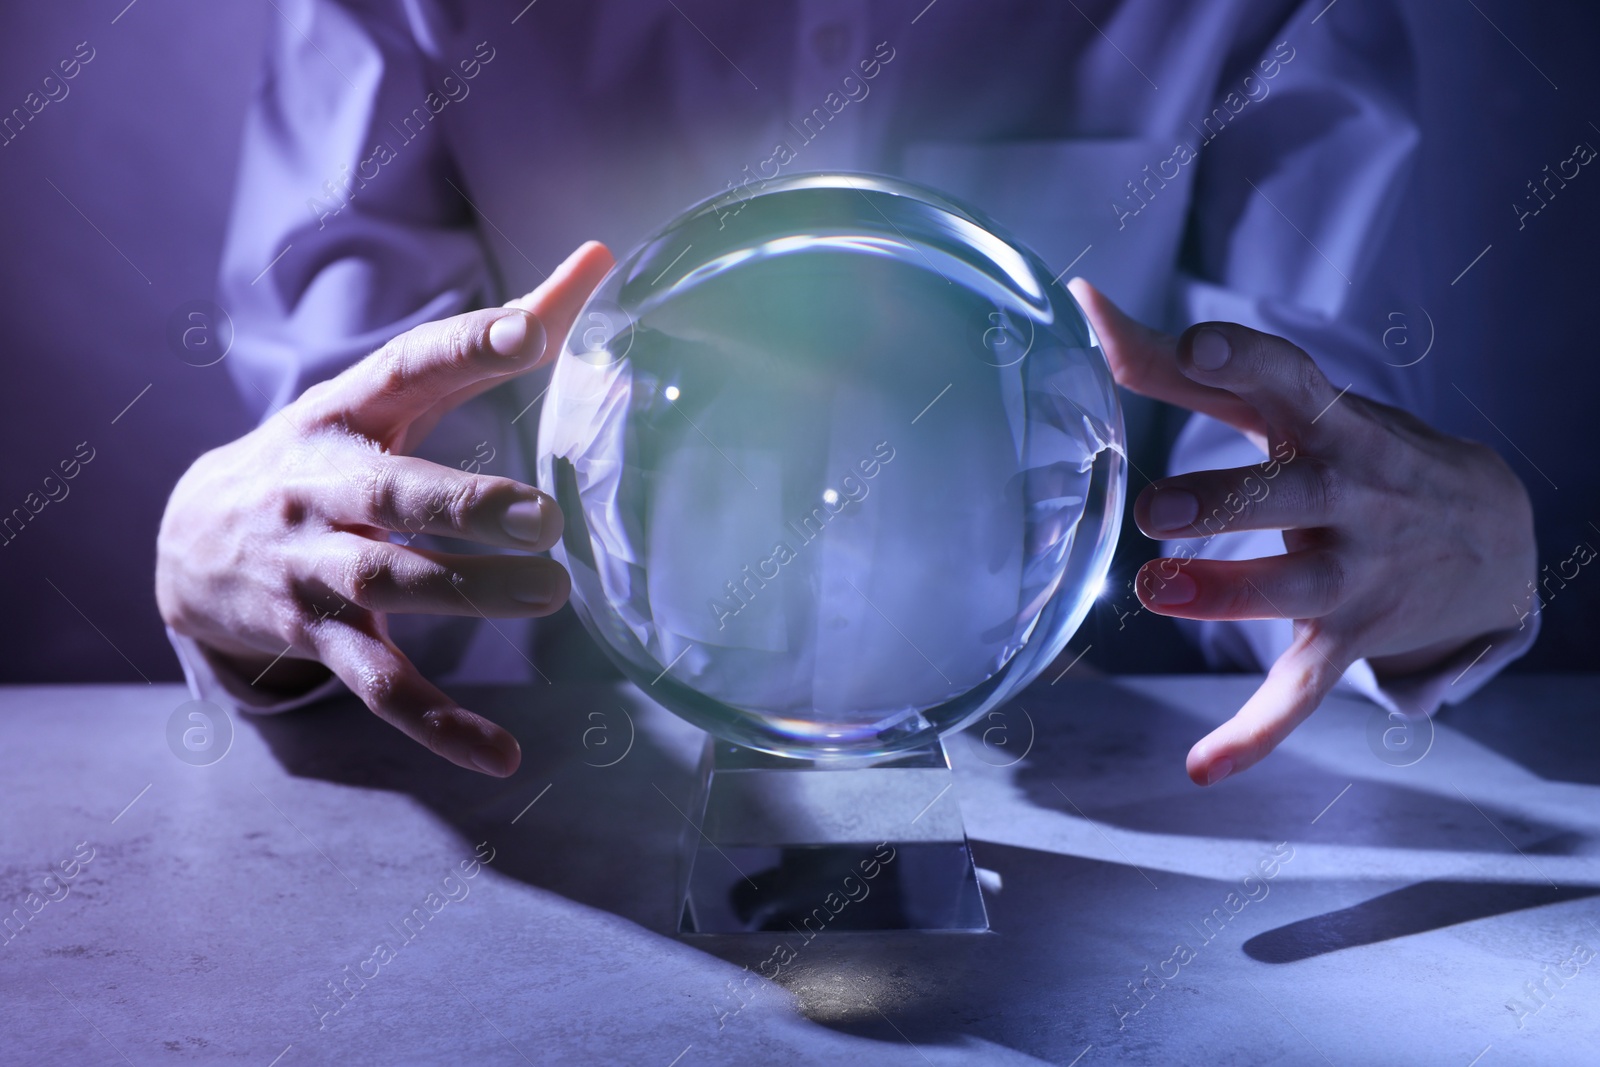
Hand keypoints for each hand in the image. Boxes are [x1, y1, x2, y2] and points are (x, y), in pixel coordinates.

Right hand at [157, 242, 614, 775]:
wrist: (190, 540)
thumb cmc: (323, 453)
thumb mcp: (386, 392)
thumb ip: (495, 336)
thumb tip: (599, 254)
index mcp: (348, 411)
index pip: (410, 367)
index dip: (470, 346)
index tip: (535, 328)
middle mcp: (323, 487)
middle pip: (397, 494)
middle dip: (465, 504)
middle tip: (542, 517)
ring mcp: (316, 569)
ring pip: (395, 587)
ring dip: (471, 596)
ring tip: (551, 593)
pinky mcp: (320, 638)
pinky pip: (384, 687)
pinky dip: (441, 725)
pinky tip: (503, 755)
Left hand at [1069, 279, 1535, 784]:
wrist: (1491, 532)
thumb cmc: (1353, 450)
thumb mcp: (1290, 404)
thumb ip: (1182, 364)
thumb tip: (1083, 308)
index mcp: (1328, 421)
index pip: (1288, 377)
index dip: (1242, 358)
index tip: (1193, 345)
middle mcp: (1350, 492)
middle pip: (1288, 493)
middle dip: (1225, 501)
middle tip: (1156, 509)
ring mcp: (1355, 570)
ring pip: (1295, 590)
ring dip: (1230, 594)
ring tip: (1159, 589)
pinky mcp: (1350, 637)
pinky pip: (1303, 691)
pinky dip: (1256, 732)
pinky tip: (1203, 767)